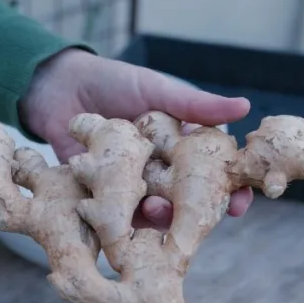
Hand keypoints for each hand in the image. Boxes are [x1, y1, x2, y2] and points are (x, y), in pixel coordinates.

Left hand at [19, 49, 254, 228]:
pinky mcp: (104, 196)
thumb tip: (245, 106)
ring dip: (160, 218)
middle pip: (188, 201)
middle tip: (198, 218)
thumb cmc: (113, 82)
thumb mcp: (158, 90)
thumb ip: (196, 105)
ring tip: (155, 210)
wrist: (58, 87)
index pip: (215, 174)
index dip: (232, 190)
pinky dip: (123, 220)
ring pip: (155, 212)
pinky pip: (118, 215)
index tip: (241, 202)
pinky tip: (124, 218)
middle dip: (197, 214)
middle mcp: (162, 171)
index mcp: (182, 147)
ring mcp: (135, 185)